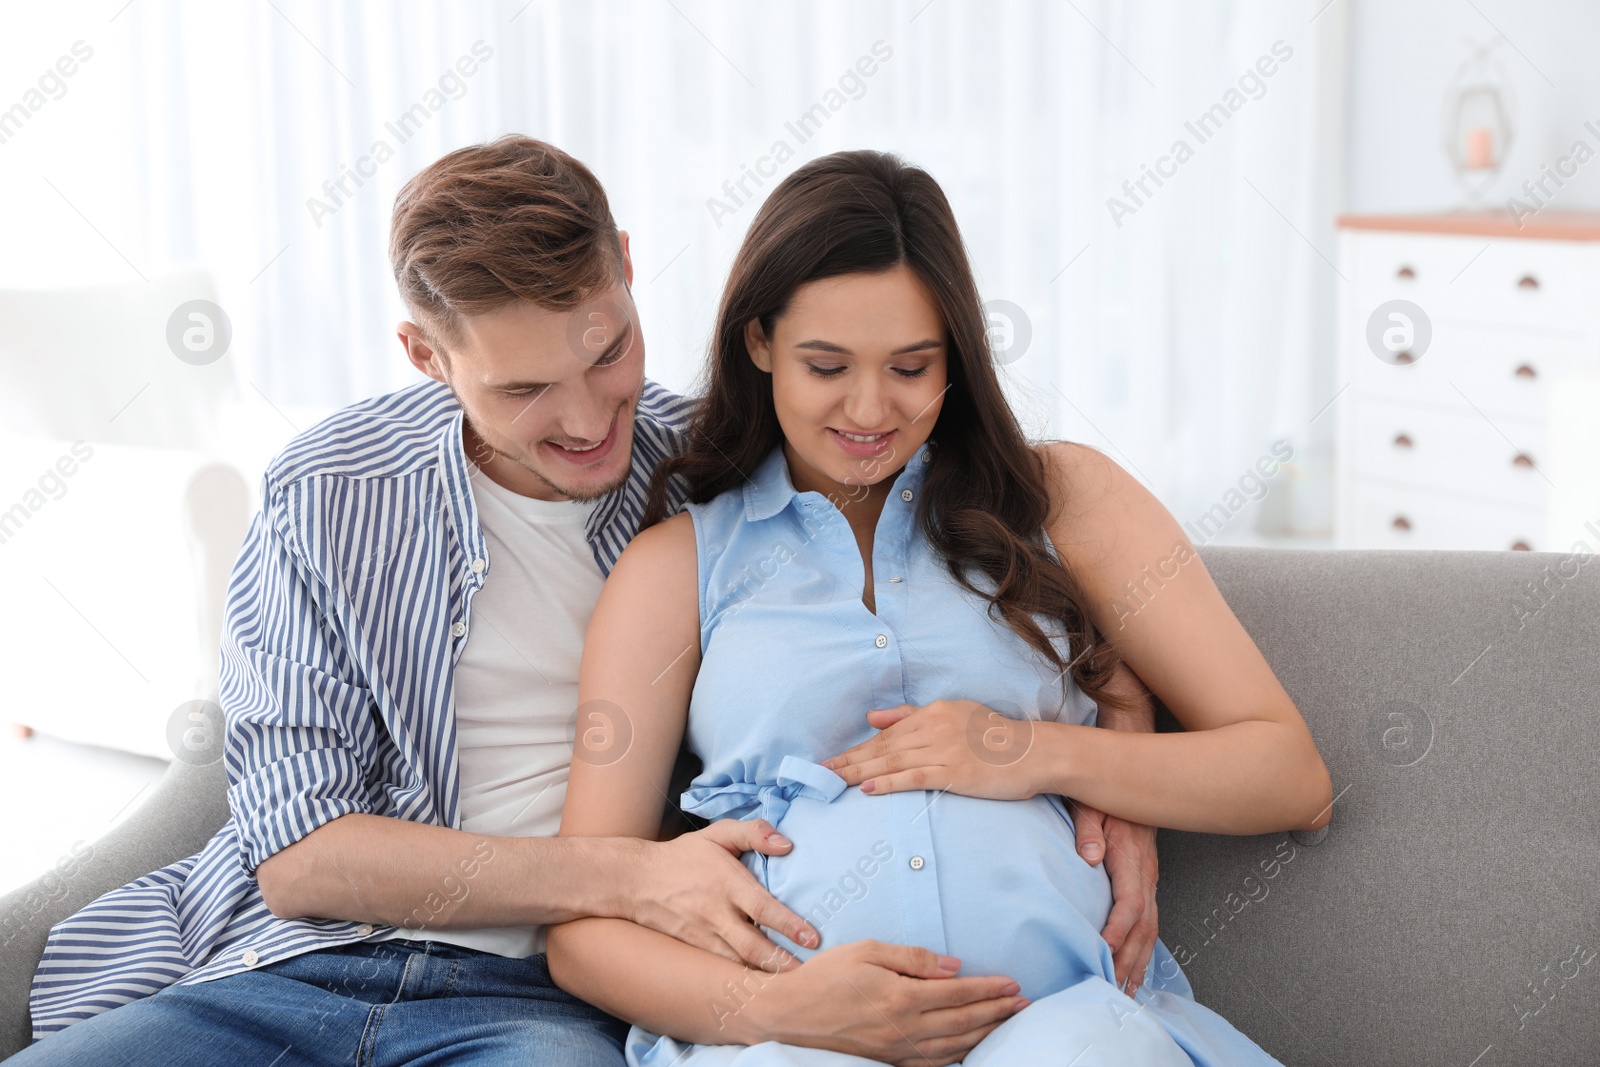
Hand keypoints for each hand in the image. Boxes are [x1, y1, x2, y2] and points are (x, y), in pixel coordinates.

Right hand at [632, 819, 819, 970]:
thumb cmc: (684, 856)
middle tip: (809, 975)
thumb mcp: (717, 834)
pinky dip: (742, 978)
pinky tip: (761, 986)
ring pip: (738, 963)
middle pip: (752, 946)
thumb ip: (753, 833)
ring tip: (792, 987)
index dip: (789, 925)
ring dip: (764, 976)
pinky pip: (722, 968)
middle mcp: (716, 913)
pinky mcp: (694, 949)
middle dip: (782, 963)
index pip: (762, 907)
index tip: (813, 938)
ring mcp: (703, 935)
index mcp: (726, 883)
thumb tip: (787, 845)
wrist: (634, 880)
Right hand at [754, 940, 1028, 1065]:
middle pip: (964, 1022)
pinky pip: (934, 1064)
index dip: (989, 989)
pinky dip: (959, 1056)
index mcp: (900, 998)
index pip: (958, 994)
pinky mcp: (889, 1062)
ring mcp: (897, 1051)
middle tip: (1024, 1004)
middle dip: (998, 1012)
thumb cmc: (826, 976)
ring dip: (986, 1034)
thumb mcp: (867, 950)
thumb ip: (912, 957)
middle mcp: (903, 1029)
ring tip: (1007, 1022)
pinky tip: (971, 1048)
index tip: (1013, 983)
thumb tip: (953, 966)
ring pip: (954, 1047)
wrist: (790, 1013)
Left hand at [822, 700, 1039, 800]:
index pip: (887, 734)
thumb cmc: (994, 737)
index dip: (857, 749)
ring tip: (834, 781)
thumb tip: (872, 719)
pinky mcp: (955, 772)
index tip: (833, 761)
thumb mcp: (954, 715)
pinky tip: (868, 789)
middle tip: (820, 773)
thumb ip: (911, 716)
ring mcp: (945, 750)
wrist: (1033, 753)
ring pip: (893, 762)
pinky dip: (889, 783)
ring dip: (860, 772)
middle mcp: (935, 728)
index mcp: (933, 713)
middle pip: (884, 748)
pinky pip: (915, 777)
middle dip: (849, 760)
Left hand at [1070, 799, 1158, 993]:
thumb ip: (1088, 829)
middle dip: (1130, 959)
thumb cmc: (1103, 795)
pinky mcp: (1146, 883)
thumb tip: (1090, 857)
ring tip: (1127, 991)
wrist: (1131, 784)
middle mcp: (1145, 874)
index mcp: (1131, 858)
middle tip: (1114, 987)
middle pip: (1144, 925)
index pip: (1130, 902)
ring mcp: (1149, 880)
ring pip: (1151, 929)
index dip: (1118, 929)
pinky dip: (1145, 950)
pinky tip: (1137, 969)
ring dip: (1140, 961)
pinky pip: (1150, 922)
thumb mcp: (1089, 803)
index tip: (1103, 951)